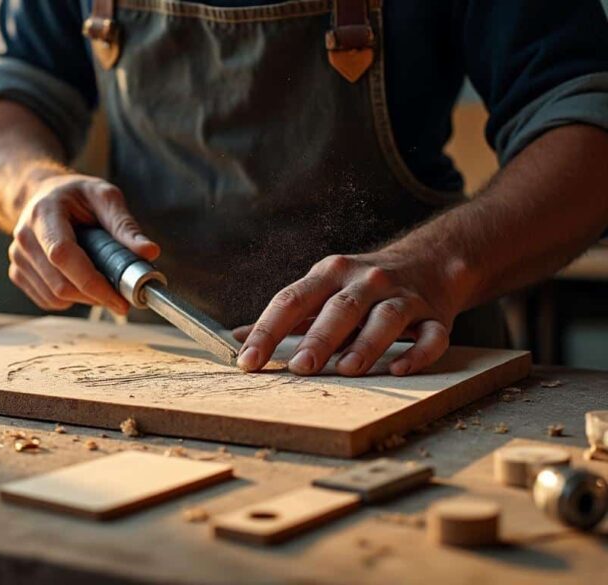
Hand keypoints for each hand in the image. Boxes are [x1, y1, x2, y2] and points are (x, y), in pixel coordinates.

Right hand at [8, 173, 159, 312]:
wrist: (42, 195)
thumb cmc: (75, 196)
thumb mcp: (104, 197)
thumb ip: (125, 225)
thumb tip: (149, 252)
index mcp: (44, 214)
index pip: (62, 255)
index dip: (92, 282)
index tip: (121, 299)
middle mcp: (24, 238)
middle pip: (60, 284)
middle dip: (96, 296)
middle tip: (123, 295)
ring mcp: (18, 258)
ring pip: (55, 297)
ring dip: (85, 299)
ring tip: (103, 282)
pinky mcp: (18, 273)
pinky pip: (48, 300)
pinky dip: (71, 299)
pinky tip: (81, 280)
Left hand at [233, 251, 468, 376]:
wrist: (432, 261)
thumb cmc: (361, 286)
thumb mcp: (321, 289)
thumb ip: (284, 315)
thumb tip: (236, 336)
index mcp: (331, 274)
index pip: (292, 300)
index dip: (267, 330)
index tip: (247, 360)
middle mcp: (366, 281)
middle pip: (341, 308)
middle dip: (319, 338)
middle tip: (299, 368)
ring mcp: (404, 297)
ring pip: (386, 318)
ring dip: (367, 344)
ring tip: (347, 369)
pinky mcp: (436, 316)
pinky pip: (431, 335)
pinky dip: (418, 353)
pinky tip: (399, 370)